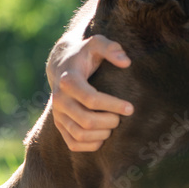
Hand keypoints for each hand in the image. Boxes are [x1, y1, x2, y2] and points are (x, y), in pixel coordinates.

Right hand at [46, 34, 133, 151]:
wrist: (62, 64)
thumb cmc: (86, 54)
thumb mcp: (97, 43)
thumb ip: (111, 48)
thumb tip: (126, 62)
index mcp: (68, 80)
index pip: (91, 99)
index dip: (113, 105)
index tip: (131, 108)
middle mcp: (59, 99)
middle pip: (87, 121)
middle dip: (110, 122)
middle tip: (122, 117)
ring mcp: (57, 114)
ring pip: (80, 135)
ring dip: (102, 134)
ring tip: (114, 124)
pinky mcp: (58, 124)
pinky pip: (73, 143)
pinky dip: (91, 145)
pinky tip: (104, 135)